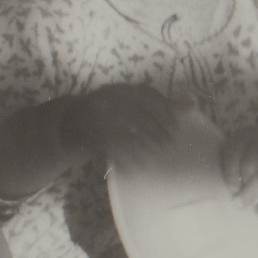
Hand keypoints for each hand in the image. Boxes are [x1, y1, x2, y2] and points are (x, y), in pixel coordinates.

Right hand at [61, 84, 176, 162]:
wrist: (64, 128)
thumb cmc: (105, 118)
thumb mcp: (129, 107)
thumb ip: (159, 105)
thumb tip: (192, 101)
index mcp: (119, 90)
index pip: (147, 94)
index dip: (164, 109)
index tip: (176, 124)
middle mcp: (107, 100)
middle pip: (138, 114)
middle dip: (156, 130)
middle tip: (168, 143)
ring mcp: (95, 118)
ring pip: (125, 132)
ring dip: (142, 146)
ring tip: (154, 156)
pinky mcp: (87, 137)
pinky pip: (111, 149)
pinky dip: (125, 159)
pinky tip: (135, 167)